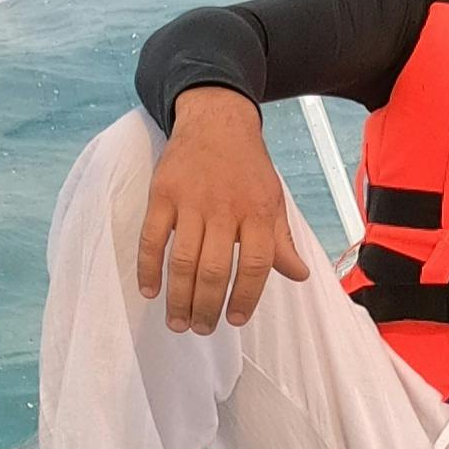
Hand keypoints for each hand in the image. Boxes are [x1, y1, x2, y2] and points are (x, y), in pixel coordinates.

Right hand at [137, 88, 312, 334]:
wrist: (216, 120)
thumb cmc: (248, 167)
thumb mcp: (273, 200)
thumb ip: (282, 241)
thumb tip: (300, 275)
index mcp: (257, 213)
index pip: (256, 265)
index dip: (246, 297)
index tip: (235, 320)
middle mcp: (224, 209)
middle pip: (215, 269)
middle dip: (207, 306)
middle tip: (201, 329)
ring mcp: (191, 201)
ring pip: (183, 259)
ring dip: (178, 296)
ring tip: (178, 322)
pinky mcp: (162, 193)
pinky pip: (152, 237)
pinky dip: (148, 267)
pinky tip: (150, 291)